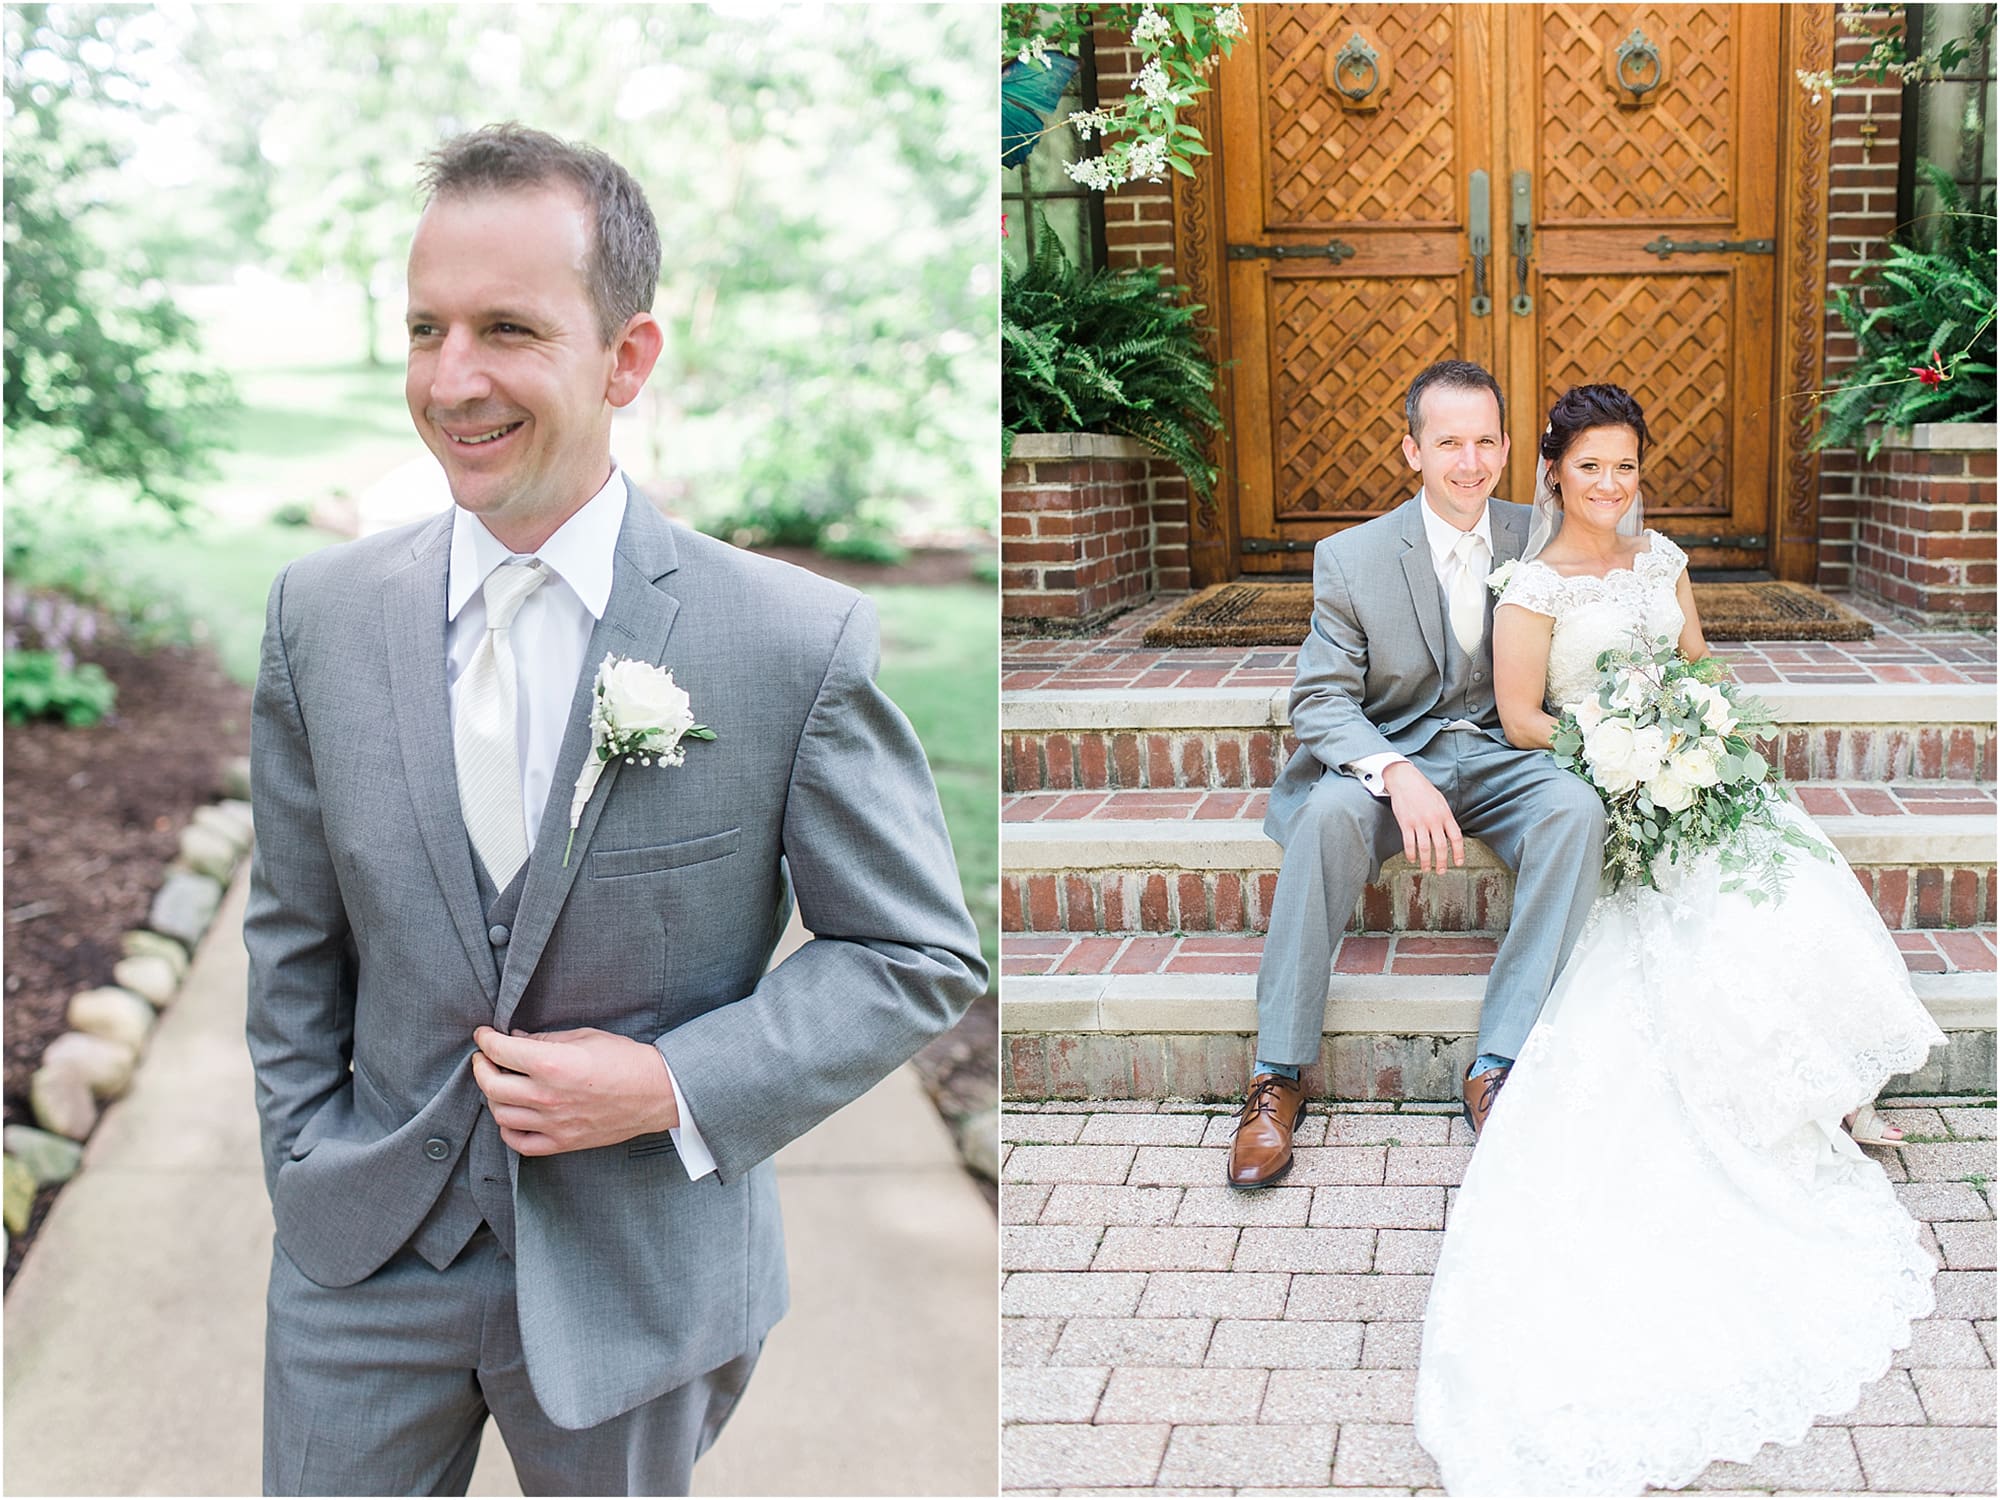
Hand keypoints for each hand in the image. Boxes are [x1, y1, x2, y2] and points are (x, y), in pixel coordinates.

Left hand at [470, 1026, 678, 1155]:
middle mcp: (547, 1096)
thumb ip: (546, 1039)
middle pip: (491, 1085)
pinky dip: (508, 1129)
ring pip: (501, 1114)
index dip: (486, 1040)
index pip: (501, 1051)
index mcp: (552, 1064)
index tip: (484, 1035)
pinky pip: (519, 1143)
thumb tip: (516, 1038)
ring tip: (500, 1084)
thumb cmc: (625, 1059)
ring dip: (493, 1097)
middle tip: (484, 1058)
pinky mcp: (563, 1142)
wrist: (657, 1092)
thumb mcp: (585, 1037)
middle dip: (481, 1067)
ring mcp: (553, 1123)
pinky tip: (512, 1115)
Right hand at [1382, 761, 1463, 872]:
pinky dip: (1411, 854)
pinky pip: (1409, 844)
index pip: (1456, 837)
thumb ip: (1446, 818)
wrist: (1405, 780)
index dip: (1459, 852)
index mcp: (1445, 815)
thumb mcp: (1441, 802)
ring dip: (1426, 862)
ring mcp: (1419, 822)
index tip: (1459, 863)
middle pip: (1441, 847)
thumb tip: (1450, 833)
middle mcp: (1434, 820)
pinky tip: (1412, 859)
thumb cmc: (1423, 790)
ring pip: (1425, 848)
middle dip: (1442, 862)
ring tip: (1427, 869)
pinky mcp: (1406, 823)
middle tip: (1442, 871)